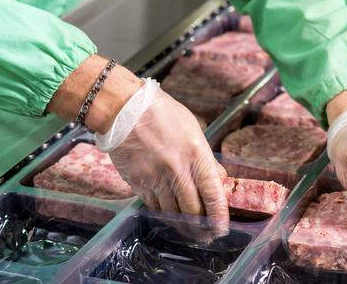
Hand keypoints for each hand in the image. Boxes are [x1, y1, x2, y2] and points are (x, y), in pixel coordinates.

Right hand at [101, 80, 229, 233]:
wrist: (125, 110)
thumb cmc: (161, 114)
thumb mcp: (193, 129)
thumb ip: (205, 157)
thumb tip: (218, 178)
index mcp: (196, 154)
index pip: (213, 194)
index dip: (219, 217)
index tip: (222, 229)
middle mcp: (177, 170)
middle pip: (192, 211)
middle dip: (201, 228)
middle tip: (206, 236)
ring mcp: (156, 178)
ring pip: (172, 213)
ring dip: (182, 226)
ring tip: (189, 232)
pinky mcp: (138, 183)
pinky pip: (154, 207)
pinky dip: (163, 215)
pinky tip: (168, 217)